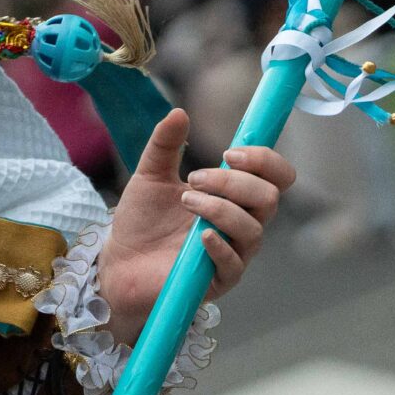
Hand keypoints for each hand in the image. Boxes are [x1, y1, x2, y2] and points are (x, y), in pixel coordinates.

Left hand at [98, 107, 293, 341]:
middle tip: (194, 179)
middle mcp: (242, 224)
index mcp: (235, 196)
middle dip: (233, 183)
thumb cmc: (141, 220)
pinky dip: (220, 245)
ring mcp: (234, 254)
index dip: (264, 161)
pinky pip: (234, 264)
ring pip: (254, 229)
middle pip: (269, 198)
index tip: (230, 153)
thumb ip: (164, 145)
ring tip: (185, 201)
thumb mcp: (149, 175)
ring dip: (220, 209)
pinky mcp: (218, 281)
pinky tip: (200, 234)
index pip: (276, 176)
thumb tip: (178, 112)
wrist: (118, 262)